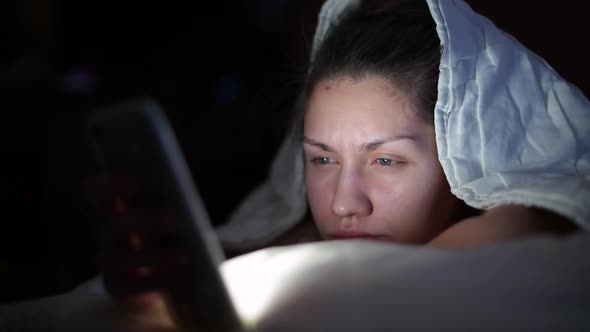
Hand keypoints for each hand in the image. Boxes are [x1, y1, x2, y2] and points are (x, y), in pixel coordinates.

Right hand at [83, 174, 188, 329]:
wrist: (182, 273)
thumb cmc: (179, 233)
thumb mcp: (179, 213)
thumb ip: (173, 202)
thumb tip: (182, 195)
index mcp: (123, 205)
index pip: (98, 190)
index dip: (110, 184)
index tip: (135, 183)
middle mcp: (111, 231)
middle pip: (115, 224)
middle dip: (144, 220)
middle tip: (172, 219)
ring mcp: (111, 260)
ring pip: (119, 258)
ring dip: (153, 256)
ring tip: (184, 255)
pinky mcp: (118, 287)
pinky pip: (130, 287)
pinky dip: (156, 281)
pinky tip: (179, 277)